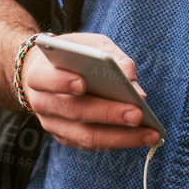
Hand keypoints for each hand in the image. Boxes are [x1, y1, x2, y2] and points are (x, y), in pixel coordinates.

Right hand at [20, 32, 159, 150]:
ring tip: (149, 133)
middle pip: (74, 111)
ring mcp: (52, 124)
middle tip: (138, 114)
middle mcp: (41, 102)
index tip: (83, 83)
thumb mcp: (90, 44)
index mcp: (39, 74)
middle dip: (108, 113)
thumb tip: (135, 86)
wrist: (46, 74)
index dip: (62, 81)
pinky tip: (138, 138)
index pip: (46, 79)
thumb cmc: (74, 56)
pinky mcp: (65, 138)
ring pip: (85, 135)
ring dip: (120, 136)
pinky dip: (116, 141)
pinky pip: (91, 144)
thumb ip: (111, 57)